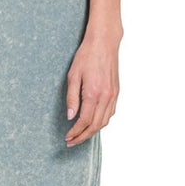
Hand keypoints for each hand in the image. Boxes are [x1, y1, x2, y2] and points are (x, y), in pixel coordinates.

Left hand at [64, 29, 120, 146]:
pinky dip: (102, 122)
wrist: (104, 43)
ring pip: (104, 121)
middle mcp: (106, 97)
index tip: (67, 138)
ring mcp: (113, 95)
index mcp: (93, 93)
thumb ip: (71, 97)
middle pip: (95, 125)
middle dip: (83, 136)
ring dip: (93, 132)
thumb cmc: (86, 56)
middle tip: (71, 142)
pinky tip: (93, 123)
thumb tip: (70, 116)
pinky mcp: (116, 92)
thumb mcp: (73, 75)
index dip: (75, 132)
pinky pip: (110, 113)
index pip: (84, 121)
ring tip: (81, 135)